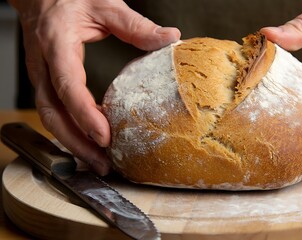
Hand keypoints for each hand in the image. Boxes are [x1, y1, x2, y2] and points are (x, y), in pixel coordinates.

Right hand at [8, 0, 180, 174]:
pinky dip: (72, 130)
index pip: (68, 86)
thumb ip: (135, 24)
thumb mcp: (103, 4)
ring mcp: (42, 75)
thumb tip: (169, 37)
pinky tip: (92, 140)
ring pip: (50, 117)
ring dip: (72, 143)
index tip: (104, 137)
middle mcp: (44, 64)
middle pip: (52, 113)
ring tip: (99, 162)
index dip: (84, 115)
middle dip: (76, 142)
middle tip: (103, 163)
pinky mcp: (46, 81)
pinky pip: (56, 111)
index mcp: (57, 44)